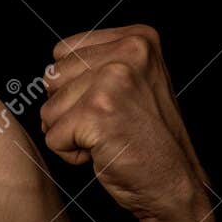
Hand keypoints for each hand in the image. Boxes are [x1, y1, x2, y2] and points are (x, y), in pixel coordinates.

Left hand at [40, 24, 210, 221]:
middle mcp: (129, 51)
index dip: (73, 87)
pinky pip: (52, 136)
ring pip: (48, 108)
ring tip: (108, 137)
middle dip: (68, 110)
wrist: (173, 183)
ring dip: (69, 132)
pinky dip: (70, 153)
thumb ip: (95, 66)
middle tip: (109, 125)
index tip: (110, 104)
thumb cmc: (146, 139)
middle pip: (51, 79)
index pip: (62, 53)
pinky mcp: (98, 112)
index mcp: (138, 38)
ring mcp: (113, 80)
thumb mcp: (132, 83)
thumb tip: (48, 73)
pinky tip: (105, 152)